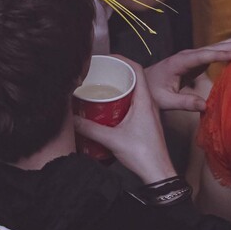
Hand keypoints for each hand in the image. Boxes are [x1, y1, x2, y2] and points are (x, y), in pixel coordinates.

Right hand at [73, 58, 174, 184]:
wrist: (158, 172)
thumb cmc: (143, 155)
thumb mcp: (112, 139)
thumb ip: (90, 128)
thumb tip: (73, 118)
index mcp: (145, 101)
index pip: (137, 69)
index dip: (123, 59)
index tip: (107, 58)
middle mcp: (148, 103)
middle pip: (133, 79)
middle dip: (116, 73)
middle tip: (99, 73)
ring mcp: (147, 113)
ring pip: (133, 92)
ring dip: (118, 88)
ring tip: (100, 88)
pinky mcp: (144, 122)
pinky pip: (132, 103)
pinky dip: (120, 100)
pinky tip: (107, 108)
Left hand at [143, 36, 230, 112]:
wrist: (142, 82)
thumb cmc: (151, 91)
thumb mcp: (164, 100)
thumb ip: (183, 102)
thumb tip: (204, 106)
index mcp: (180, 62)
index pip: (202, 56)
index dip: (218, 55)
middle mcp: (188, 55)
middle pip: (215, 47)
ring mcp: (194, 56)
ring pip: (218, 47)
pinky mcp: (198, 60)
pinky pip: (218, 53)